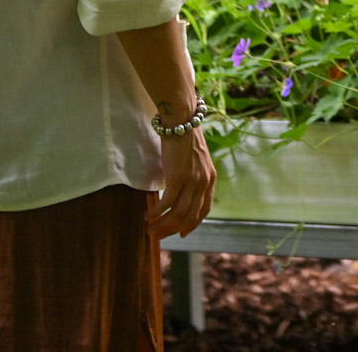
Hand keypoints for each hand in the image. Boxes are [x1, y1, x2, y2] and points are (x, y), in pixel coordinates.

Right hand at [149, 118, 215, 240]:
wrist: (181, 121)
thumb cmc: (185, 138)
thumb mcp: (196, 160)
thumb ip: (194, 177)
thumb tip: (182, 192)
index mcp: (211, 179)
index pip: (204, 210)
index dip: (192, 224)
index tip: (181, 233)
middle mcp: (204, 182)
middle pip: (190, 216)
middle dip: (173, 229)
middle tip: (159, 236)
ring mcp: (192, 181)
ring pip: (178, 213)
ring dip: (162, 224)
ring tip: (149, 229)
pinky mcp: (178, 177)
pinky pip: (167, 202)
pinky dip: (156, 212)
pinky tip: (147, 216)